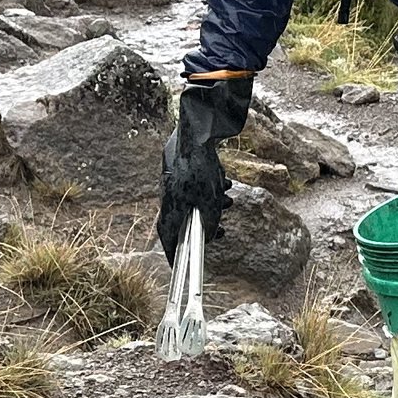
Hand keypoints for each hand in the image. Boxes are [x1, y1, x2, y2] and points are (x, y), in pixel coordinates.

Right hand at [157, 78, 253, 253]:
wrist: (196, 132)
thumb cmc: (201, 168)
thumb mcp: (211, 201)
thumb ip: (210, 220)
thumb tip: (209, 234)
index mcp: (172, 206)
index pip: (168, 236)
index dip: (172, 252)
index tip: (176, 265)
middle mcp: (169, 194)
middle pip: (184, 218)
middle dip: (204, 224)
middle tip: (220, 232)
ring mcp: (174, 181)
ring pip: (194, 200)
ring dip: (213, 204)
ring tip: (228, 200)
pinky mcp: (182, 168)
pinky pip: (196, 185)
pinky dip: (212, 188)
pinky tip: (225, 183)